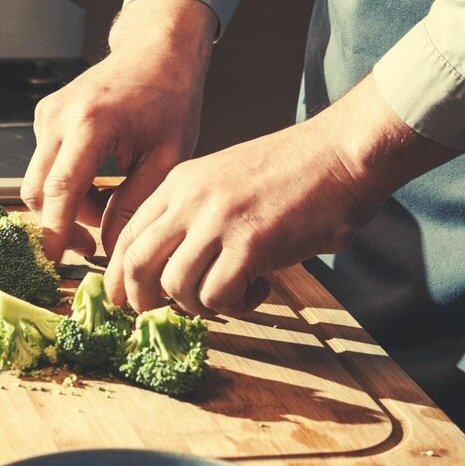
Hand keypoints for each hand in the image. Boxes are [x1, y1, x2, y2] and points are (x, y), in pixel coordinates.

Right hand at [21, 0, 217, 260]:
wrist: (156, 52)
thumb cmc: (170, 101)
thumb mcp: (167, 158)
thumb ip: (136, 204)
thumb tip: (111, 249)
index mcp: (91, 124)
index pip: (60, 190)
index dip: (55, 231)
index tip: (59, 260)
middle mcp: (58, 117)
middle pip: (37, 190)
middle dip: (59, 225)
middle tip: (91, 247)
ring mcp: (47, 115)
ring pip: (38, 180)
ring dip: (66, 205)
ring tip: (107, 208)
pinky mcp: (45, 117)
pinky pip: (45, 165)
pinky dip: (67, 185)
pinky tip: (99, 183)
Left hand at [105, 75, 460, 316]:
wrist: (344, 152)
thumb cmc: (291, 172)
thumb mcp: (223, 181)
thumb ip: (193, 216)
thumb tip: (168, 271)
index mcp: (179, 183)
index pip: (126, 236)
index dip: (120, 277)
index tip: (128, 300)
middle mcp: (190, 199)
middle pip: (136, 265)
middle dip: (143, 301)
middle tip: (168, 313)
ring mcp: (219, 220)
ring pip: (176, 287)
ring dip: (200, 306)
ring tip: (233, 293)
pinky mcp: (251, 244)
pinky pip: (218, 297)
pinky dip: (237, 306)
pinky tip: (261, 287)